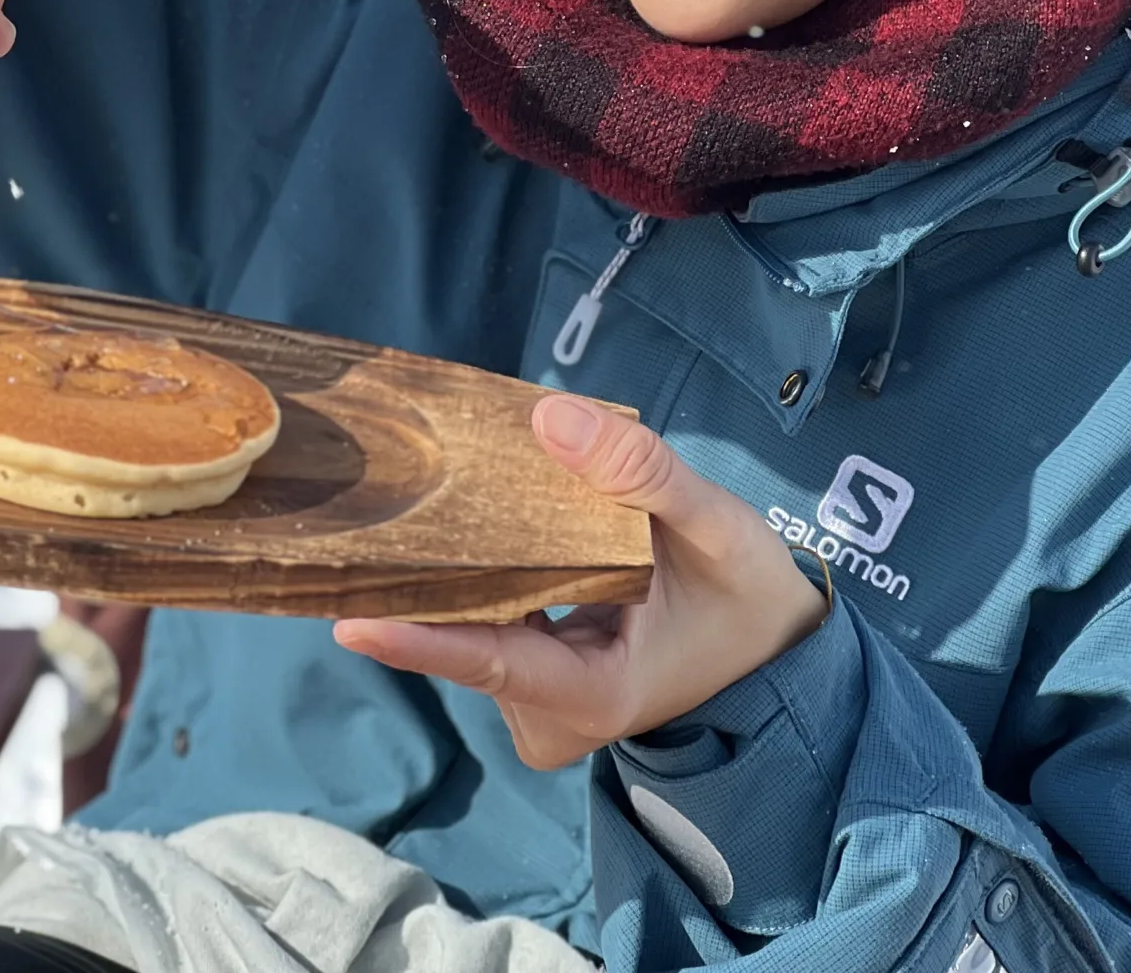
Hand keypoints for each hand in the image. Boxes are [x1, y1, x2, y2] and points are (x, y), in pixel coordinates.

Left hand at [334, 394, 827, 767]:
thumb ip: (637, 470)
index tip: (349, 617)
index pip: (488, 660)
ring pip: (474, 625)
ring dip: (450, 565)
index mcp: (592, 694)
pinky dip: (477, 569)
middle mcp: (554, 712)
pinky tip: (455, 515)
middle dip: (422, 577)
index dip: (418, 637)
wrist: (781, 648)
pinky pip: (491, 619)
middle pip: (466, 638)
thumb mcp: (713, 525)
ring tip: (404, 497)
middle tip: (368, 509)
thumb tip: (550, 416)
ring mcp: (543, 699)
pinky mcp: (541, 674)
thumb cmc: (750, 593)